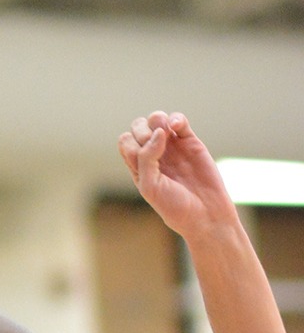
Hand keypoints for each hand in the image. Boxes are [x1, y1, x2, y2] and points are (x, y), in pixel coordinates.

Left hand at [117, 111, 238, 239]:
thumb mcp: (150, 185)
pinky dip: (176, 119)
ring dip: (157, 120)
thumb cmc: (174, 205)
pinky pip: (179, 121)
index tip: (143, 158)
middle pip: (138, 127)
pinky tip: (176, 127)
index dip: (131, 142)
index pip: (126, 141)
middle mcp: (154, 154)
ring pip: (157, 120)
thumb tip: (158, 131)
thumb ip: (147, 158)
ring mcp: (172, 147)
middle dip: (142, 130)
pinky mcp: (191, 142)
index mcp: (139, 165)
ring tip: (165, 132)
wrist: (205, 213)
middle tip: (156, 147)